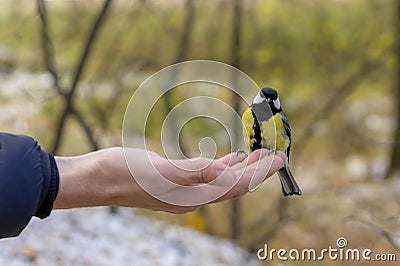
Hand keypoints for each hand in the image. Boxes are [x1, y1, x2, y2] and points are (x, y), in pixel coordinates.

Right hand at [54, 148, 285, 213]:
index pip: (237, 187)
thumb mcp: (161, 171)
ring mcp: (183, 190)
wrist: (96, 178)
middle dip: (257, 170)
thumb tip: (225, 170)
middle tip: (277, 153)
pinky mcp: (174, 181)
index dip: (261, 173)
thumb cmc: (123, 173)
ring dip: (242, 168)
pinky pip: (207, 175)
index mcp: (192, 196)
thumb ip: (194, 172)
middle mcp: (192, 197)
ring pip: (222, 180)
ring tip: (257, 154)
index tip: (280, 158)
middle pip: (234, 185)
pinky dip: (222, 165)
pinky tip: (228, 157)